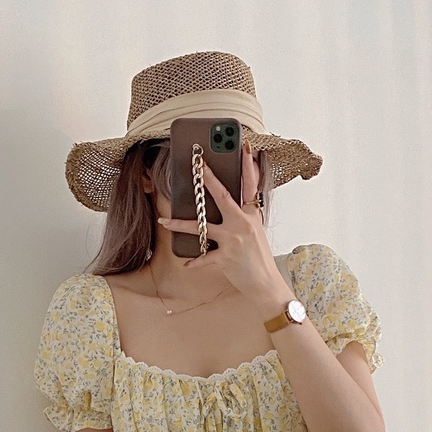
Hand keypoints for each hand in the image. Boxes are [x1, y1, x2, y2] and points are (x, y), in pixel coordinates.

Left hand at [157, 142, 291, 309]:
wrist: (266, 284)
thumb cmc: (258, 259)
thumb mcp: (255, 232)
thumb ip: (242, 217)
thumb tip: (225, 206)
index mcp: (251, 214)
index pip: (250, 185)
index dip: (248, 165)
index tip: (244, 146)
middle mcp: (243, 222)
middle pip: (222, 196)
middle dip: (208, 179)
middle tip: (196, 165)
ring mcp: (234, 239)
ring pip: (202, 227)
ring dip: (181, 224)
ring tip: (165, 221)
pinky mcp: (227, 256)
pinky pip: (204, 257)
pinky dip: (194, 262)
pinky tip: (186, 264)